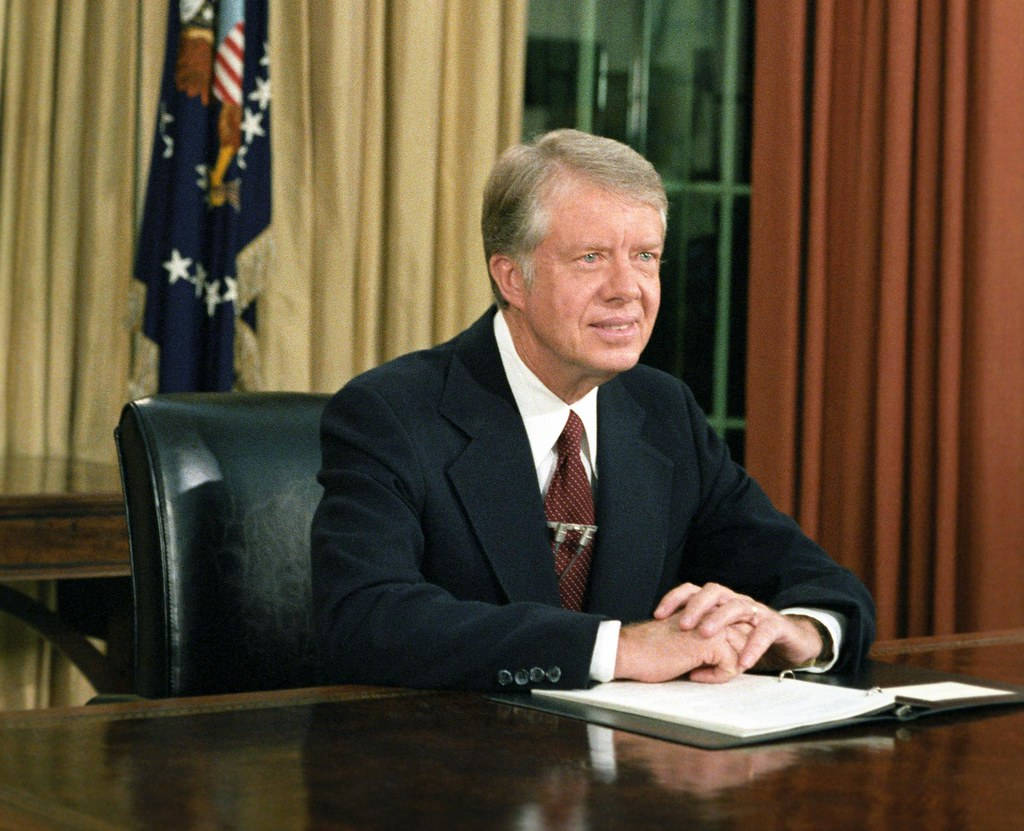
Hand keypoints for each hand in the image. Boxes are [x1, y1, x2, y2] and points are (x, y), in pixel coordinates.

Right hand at [614, 611, 750, 682]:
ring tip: (700, 672)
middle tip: (708, 669)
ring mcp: (713, 624)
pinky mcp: (711, 641)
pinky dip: (717, 677)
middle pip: (745, 637)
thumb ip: (704, 636)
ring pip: (742, 651)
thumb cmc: (650, 648)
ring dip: (726, 667)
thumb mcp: (684, 637)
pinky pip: (732, 665)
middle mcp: (711, 611)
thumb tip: (726, 652)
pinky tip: (694, 674)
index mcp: (704, 607)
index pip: (737, 625)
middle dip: (735, 657)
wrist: (630, 651)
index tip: (711, 661)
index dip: (732, 645)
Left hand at [653, 582, 824, 671]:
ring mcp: (756, 611)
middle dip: (696, 606)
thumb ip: (697, 643)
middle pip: (713, 592)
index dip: (674, 598)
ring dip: (719, 619)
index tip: (657, 614)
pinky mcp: (776, 626)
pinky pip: (764, 631)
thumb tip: (668, 658)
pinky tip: (742, 661)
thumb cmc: (746, 639)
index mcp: (719, 602)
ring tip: (705, 634)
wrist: (790, 642)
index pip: (693, 590)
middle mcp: (735, 601)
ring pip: (737, 605)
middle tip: (682, 624)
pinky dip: (753, 646)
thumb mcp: (719, 639)